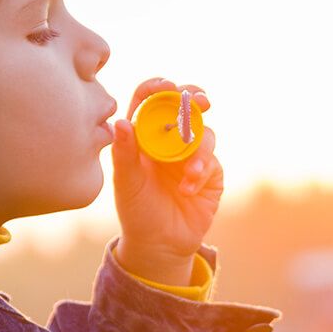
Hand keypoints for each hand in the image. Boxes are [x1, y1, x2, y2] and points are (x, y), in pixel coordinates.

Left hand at [112, 77, 222, 285]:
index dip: (159, 88)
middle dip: (194, 98)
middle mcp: (169, 138)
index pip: (151, 100)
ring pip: (203, 131)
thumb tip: (121, 121)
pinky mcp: (210, 171)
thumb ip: (124, 153)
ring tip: (188, 173)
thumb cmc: (136, 210)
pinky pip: (211, 160)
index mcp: (144, 134)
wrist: (160, 244)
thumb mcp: (126, 183)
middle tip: (200, 101)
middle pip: (185, 105)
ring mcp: (192, 153)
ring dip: (198, 148)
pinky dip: (201, 171)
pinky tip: (188, 189)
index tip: (167, 87)